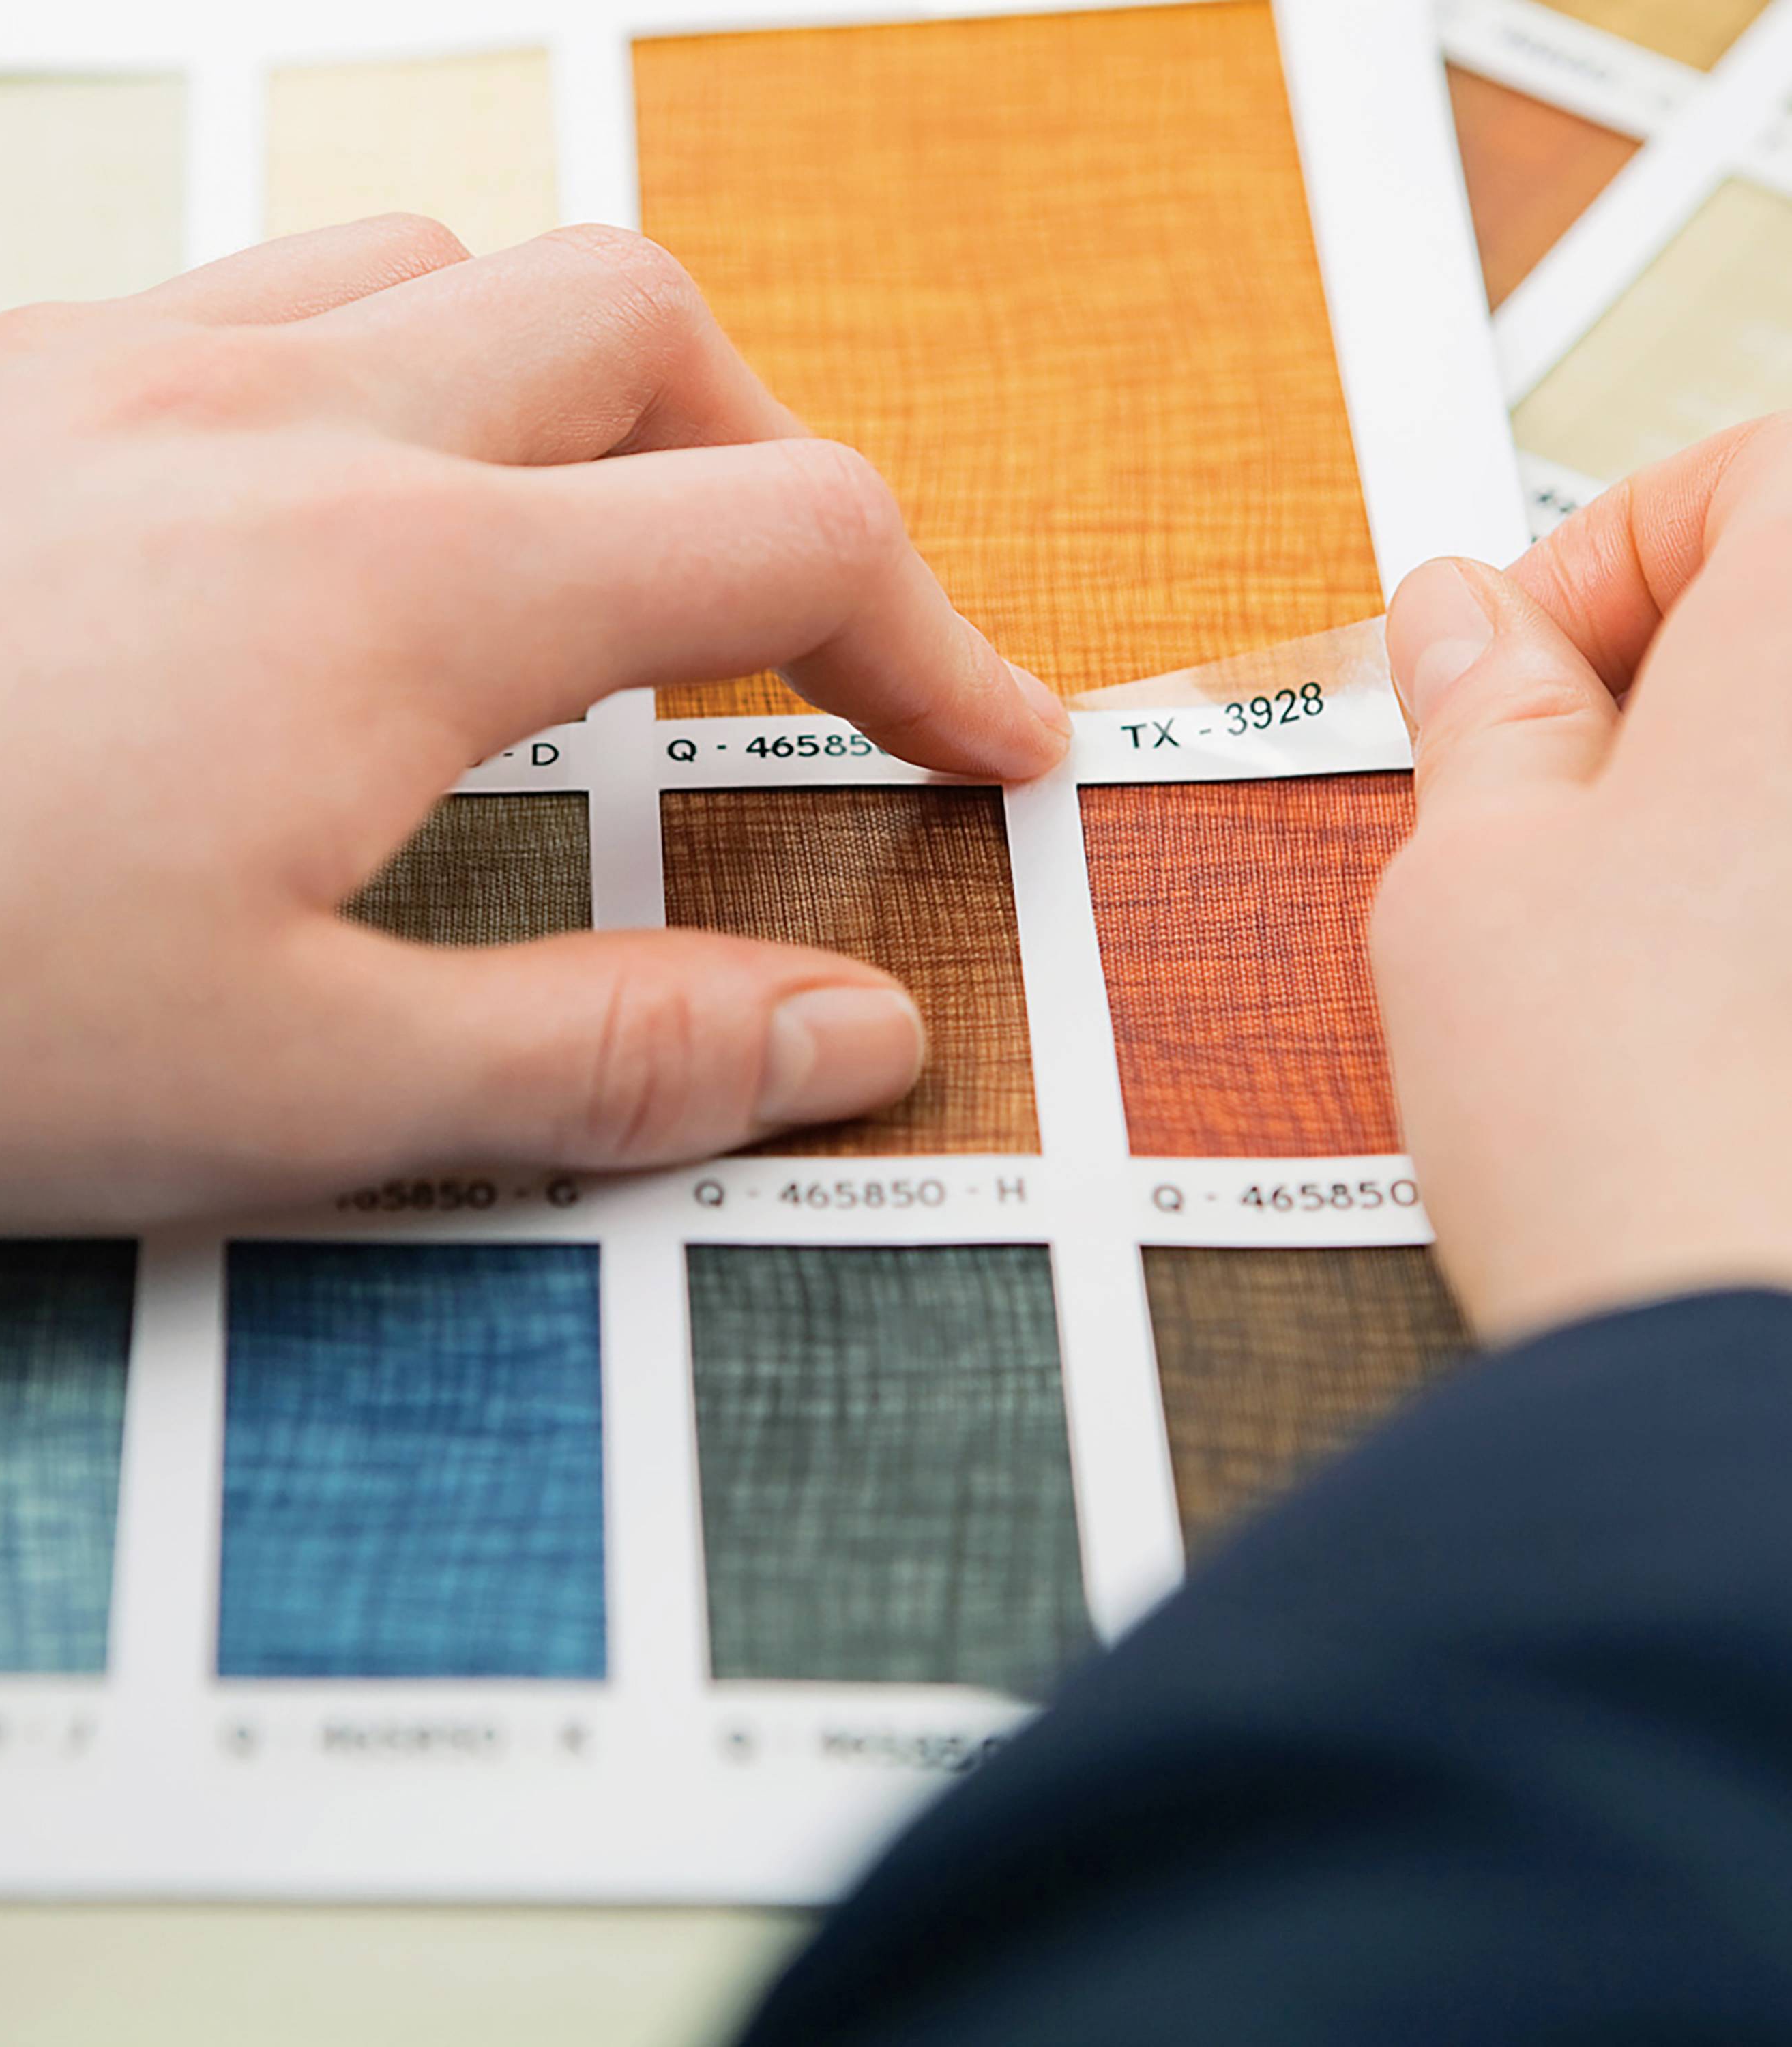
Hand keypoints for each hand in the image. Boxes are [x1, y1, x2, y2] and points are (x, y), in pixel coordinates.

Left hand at [0, 216, 1067, 1226]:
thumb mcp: (300, 1091)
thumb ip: (611, 1054)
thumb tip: (844, 1034)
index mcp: (401, 588)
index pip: (786, 541)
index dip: (936, 642)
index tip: (987, 745)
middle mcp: (283, 426)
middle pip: (649, 323)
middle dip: (777, 468)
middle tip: (793, 636)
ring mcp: (125, 379)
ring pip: (451, 266)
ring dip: (578, 392)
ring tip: (582, 553)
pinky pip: (254, 299)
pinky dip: (372, 376)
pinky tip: (326, 517)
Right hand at [1376, 414, 1791, 1340]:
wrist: (1754, 1374)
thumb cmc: (1629, 1123)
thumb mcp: (1471, 878)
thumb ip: (1477, 715)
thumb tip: (1460, 620)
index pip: (1750, 469)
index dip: (1601, 554)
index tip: (1504, 667)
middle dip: (1672, 676)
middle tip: (1550, 792)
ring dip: (1734, 797)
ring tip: (1632, 920)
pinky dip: (1765, 902)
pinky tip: (1720, 998)